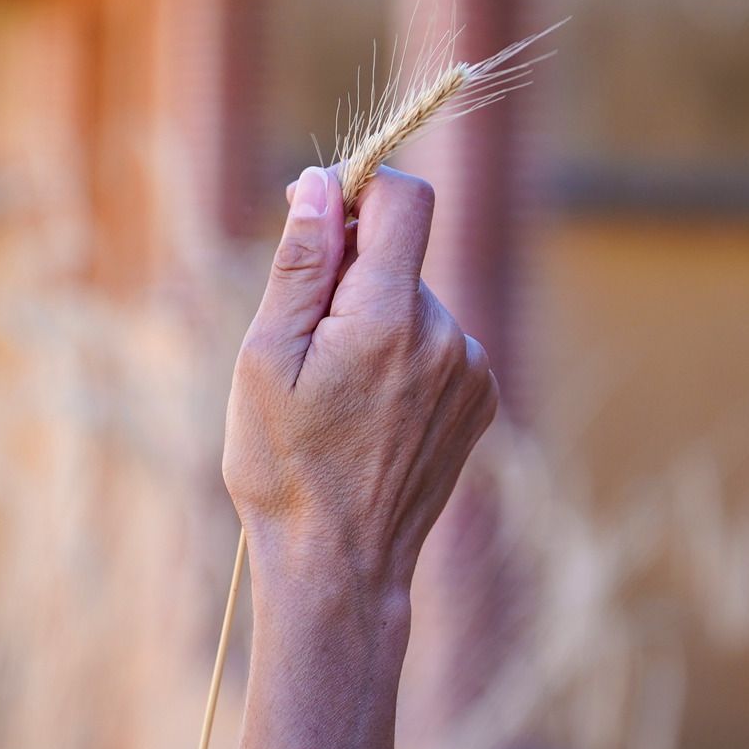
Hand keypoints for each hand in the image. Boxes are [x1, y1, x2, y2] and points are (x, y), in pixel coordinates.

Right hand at [222, 164, 498, 612]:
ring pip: (416, 303)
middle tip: (307, 350)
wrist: (339, 565)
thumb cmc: (285, 466)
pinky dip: (403, 359)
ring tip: (339, 396)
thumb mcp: (267, 358)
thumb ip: (302, 264)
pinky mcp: (481, 399)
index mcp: (390, 318)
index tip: (321, 220)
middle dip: (352, 279)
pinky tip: (371, 413)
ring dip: (376, 323)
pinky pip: (437, 345)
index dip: (360, 191)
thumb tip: (321, 183)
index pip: (406, 198)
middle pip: (401, 256)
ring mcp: (471, 370)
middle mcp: (446, 336)